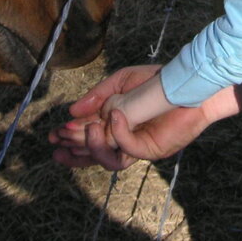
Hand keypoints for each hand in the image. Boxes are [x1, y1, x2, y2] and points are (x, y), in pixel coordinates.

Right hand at [50, 65, 241, 169]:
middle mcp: (123, 138)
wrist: (189, 84)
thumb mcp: (121, 83)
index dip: (70, 140)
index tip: (53, 136)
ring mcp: (137, 146)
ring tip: (86, 130)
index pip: (88, 138)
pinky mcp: (151, 148)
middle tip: (58, 143)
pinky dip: (118, 133)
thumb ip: (98, 96)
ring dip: (92, 147)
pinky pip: (128, 148)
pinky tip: (114, 115)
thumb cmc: (157, 80)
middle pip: (94, 154)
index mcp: (114, 124)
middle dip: (75, 149)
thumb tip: (72, 111)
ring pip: (108, 160)